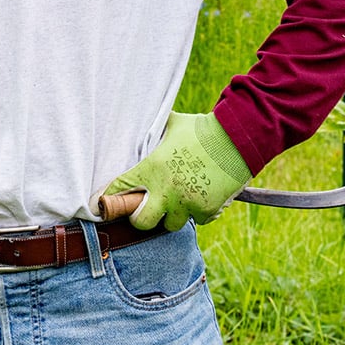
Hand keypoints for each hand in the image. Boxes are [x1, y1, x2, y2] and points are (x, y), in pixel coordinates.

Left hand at [93, 112, 250, 231]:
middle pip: (141, 222)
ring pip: (171, 224)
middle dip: (142, 217)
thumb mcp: (172, 124)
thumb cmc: (202, 127)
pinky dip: (198, 212)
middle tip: (146, 208)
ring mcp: (187, 203)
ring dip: (172, 214)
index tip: (107, 201)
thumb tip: (142, 120)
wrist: (238, 136)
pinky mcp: (207, 210)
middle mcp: (166, 190)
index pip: (120, 188)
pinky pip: (198, 220)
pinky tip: (201, 197)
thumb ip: (155, 129)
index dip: (111, 196)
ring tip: (177, 200)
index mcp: (152, 168)